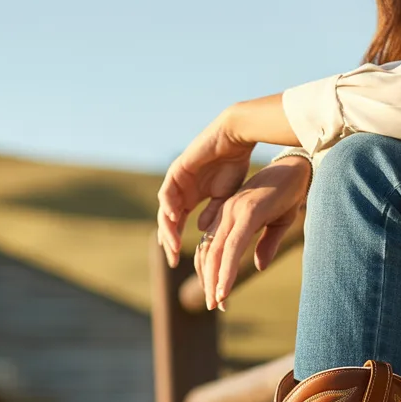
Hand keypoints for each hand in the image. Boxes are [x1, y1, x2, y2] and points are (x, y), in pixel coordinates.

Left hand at [157, 110, 254, 268]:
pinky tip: (174, 219)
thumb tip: (202, 231)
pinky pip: (167, 191)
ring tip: (173, 245)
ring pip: (165, 209)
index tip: (178, 262)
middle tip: (173, 259)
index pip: (177, 224)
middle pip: (168, 221)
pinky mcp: (177, 170)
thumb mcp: (226, 198)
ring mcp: (176, 180)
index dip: (177, 242)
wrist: (235, 140)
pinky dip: (169, 206)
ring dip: (168, 228)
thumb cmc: (234, 165)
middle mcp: (180, 191)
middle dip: (169, 241)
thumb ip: (215, 214)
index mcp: (191, 198)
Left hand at [193, 156, 311, 310]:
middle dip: (210, 282)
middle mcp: (226, 215)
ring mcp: (234, 213)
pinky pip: (232, 248)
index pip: (212, 249)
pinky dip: (226, 271)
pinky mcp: (247, 213)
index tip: (217, 296)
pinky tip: (224, 290)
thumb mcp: (277, 223)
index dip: (211, 273)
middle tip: (214, 306)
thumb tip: (259, 266)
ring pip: (217, 254)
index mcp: (229, 216)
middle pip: (209, 254)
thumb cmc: (290, 193)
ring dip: (215, 282)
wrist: (302, 168)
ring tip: (217, 303)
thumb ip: (266, 244)